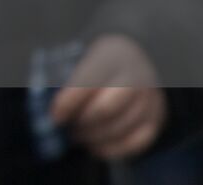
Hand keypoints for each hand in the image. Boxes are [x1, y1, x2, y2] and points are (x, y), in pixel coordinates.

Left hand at [50, 34, 167, 160]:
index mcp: (110, 56)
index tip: (54, 117)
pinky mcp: (157, 118)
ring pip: (121, 129)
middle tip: (65, 128)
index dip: (67, 103)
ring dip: (93, 138)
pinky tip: (94, 146)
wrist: (133, 52)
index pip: (88, 83)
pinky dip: (112, 150)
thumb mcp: (78, 55)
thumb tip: (44, 105)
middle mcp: (136, 77)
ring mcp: (151, 99)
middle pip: (106, 110)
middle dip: (81, 123)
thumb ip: (62, 76)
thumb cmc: (94, 58)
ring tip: (76, 135)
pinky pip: (137, 142)